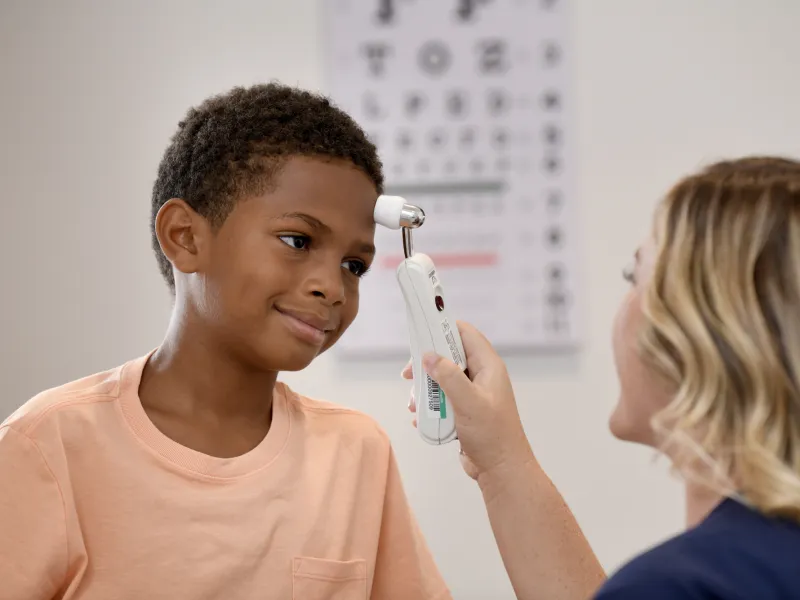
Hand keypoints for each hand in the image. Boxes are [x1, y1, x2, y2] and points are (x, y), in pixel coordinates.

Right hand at [403, 321, 534, 483]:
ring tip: (415, 404)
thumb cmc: (491, 435)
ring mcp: (474, 394)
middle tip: (409, 374)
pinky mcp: (467, 411)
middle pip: (450, 356)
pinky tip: (421, 418)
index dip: (444, 329)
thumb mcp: (468, 402)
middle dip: (428, 365)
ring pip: (444, 379)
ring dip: (427, 389)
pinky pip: (444, 400)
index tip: (421, 333)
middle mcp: (482, 377)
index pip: (466, 334)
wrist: (501, 470)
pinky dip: (431, 406)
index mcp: (488, 367)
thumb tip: (429, 355)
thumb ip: (448, 376)